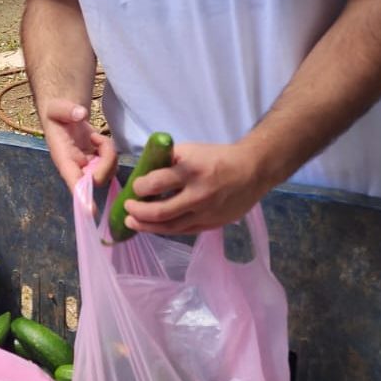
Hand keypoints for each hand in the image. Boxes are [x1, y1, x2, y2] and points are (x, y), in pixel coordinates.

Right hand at [40, 98, 115, 191]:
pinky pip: (111, 163)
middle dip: (105, 162)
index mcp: (63, 159)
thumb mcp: (57, 108)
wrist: (64, 114)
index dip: (82, 195)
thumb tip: (80, 114)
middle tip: (99, 140)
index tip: (91, 211)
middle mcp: (76, 168)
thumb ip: (67, 110)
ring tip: (95, 137)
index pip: (73, 180)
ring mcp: (88, 167)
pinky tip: (97, 140)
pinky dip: (109, 151)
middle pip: (97, 178)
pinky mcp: (97, 162)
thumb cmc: (56, 113)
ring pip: (108, 171)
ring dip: (108, 153)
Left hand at [124, 140, 271, 234]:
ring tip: (132, 222)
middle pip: (160, 212)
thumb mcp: (190, 150)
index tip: (135, 186)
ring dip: (147, 226)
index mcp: (191, 171)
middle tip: (127, 208)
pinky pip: (183, 231)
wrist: (252, 171)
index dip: (139, 187)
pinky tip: (153, 226)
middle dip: (138, 212)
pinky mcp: (212, 224)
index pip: (156, 184)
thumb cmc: (217, 157)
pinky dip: (165, 230)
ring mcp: (206, 213)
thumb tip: (143, 173)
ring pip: (170, 227)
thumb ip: (167, 162)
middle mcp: (198, 195)